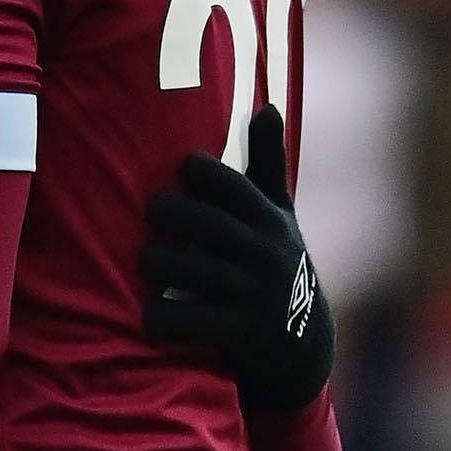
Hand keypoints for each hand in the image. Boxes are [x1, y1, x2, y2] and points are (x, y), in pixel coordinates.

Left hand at [141, 105, 334, 409]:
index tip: (182, 172)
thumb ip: (266, 162)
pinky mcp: (238, 332)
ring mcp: (253, 294)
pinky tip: (153, 313)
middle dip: (163, 214)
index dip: (198, 172)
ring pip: (177, 267)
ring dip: (152, 264)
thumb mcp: (278, 214)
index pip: (229, 184)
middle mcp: (265, 254)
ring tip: (149, 263)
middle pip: (196, 221)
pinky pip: (179, 318)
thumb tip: (268, 106)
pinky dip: (157, 317)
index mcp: (270, 220)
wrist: (301, 345)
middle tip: (154, 216)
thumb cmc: (273, 261)